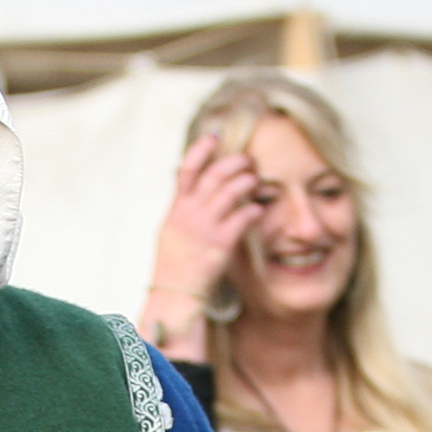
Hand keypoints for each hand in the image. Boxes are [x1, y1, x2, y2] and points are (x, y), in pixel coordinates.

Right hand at [146, 133, 261, 341]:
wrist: (175, 296)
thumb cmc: (176, 266)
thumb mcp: (172, 232)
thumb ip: (184, 209)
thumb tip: (197, 189)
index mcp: (176, 210)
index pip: (187, 169)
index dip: (201, 148)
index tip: (216, 135)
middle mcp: (188, 215)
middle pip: (214, 176)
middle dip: (234, 162)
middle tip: (249, 160)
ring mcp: (204, 229)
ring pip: (230, 192)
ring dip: (246, 182)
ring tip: (257, 180)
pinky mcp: (219, 246)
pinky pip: (241, 219)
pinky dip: (252, 210)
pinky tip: (259, 208)